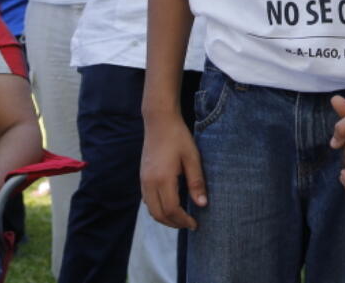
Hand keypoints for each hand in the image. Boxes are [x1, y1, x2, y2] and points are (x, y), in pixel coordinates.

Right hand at [140, 113, 205, 229]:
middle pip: (158, 214)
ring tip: (181, 217)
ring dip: (165, 218)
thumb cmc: (178, 137)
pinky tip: (170, 205)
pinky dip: (158, 209)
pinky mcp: (142, 177)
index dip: (183, 220)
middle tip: (189, 224)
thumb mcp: (192, 158)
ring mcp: (143, 180)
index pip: (171, 210)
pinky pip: (147, 201)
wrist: (159, 121)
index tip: (195, 224)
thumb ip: (196, 182)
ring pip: (151, 209)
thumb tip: (202, 204)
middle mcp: (149, 182)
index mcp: (163, 179)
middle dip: (174, 223)